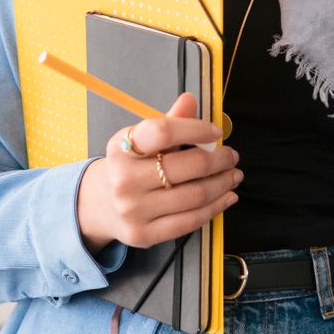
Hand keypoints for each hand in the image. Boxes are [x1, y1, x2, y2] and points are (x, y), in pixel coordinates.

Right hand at [77, 91, 242, 252]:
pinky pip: (190, 221)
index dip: (195, 129)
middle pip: (187, 166)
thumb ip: (168, 122)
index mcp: (121, 148)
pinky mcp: (143, 234)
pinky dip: (215, 207)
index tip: (216, 132)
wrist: (101, 205)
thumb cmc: (129, 167)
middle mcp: (123, 179)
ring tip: (233, 175)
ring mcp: (133, 210)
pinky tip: (226, 197)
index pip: (162, 131)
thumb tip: (189, 100)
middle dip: (219, 160)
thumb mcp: (141, 141)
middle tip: (232, 156)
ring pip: (194, 195)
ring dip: (223, 184)